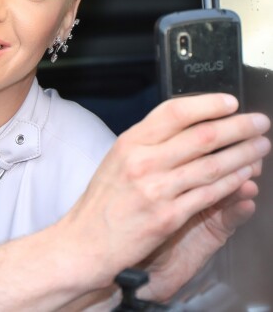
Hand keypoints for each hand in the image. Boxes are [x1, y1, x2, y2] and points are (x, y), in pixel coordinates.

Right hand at [55, 93, 269, 295]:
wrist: (86, 240)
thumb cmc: (104, 199)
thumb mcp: (118, 159)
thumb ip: (148, 143)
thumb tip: (187, 126)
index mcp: (130, 142)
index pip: (173, 112)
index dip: (207, 105)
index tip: (230, 102)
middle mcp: (142, 161)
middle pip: (201, 136)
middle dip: (237, 127)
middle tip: (259, 122)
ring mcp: (156, 189)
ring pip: (211, 166)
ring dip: (243, 154)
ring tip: (261, 146)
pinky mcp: (167, 217)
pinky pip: (209, 195)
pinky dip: (232, 183)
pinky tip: (246, 176)